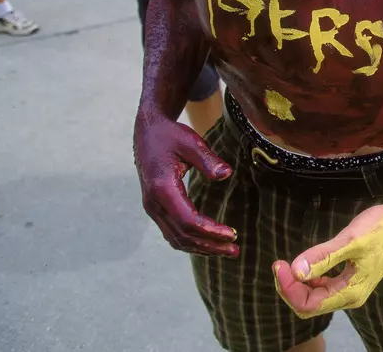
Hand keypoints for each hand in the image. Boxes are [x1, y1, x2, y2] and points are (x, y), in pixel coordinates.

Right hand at [134, 112, 237, 256]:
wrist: (147, 131)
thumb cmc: (170, 135)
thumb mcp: (191, 142)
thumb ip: (208, 160)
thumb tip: (226, 174)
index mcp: (162, 189)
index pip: (188, 220)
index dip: (210, 231)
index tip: (232, 235)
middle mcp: (154, 203)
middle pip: (182, 235)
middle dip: (209, 245)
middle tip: (234, 250)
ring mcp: (152, 208)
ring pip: (176, 238)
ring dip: (201, 248)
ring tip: (225, 251)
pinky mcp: (155, 208)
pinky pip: (172, 232)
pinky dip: (190, 241)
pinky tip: (207, 243)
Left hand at [274, 201, 382, 317]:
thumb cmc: (380, 228)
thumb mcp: (350, 241)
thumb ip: (323, 257)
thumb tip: (296, 271)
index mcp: (350, 292)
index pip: (309, 305)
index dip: (290, 289)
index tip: (281, 265)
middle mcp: (350, 296)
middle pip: (309, 305)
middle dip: (291, 288)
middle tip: (280, 264)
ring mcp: (350, 288)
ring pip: (315, 297)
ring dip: (298, 284)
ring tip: (287, 264)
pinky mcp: (351, 278)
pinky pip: (324, 287)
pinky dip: (310, 278)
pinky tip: (305, 263)